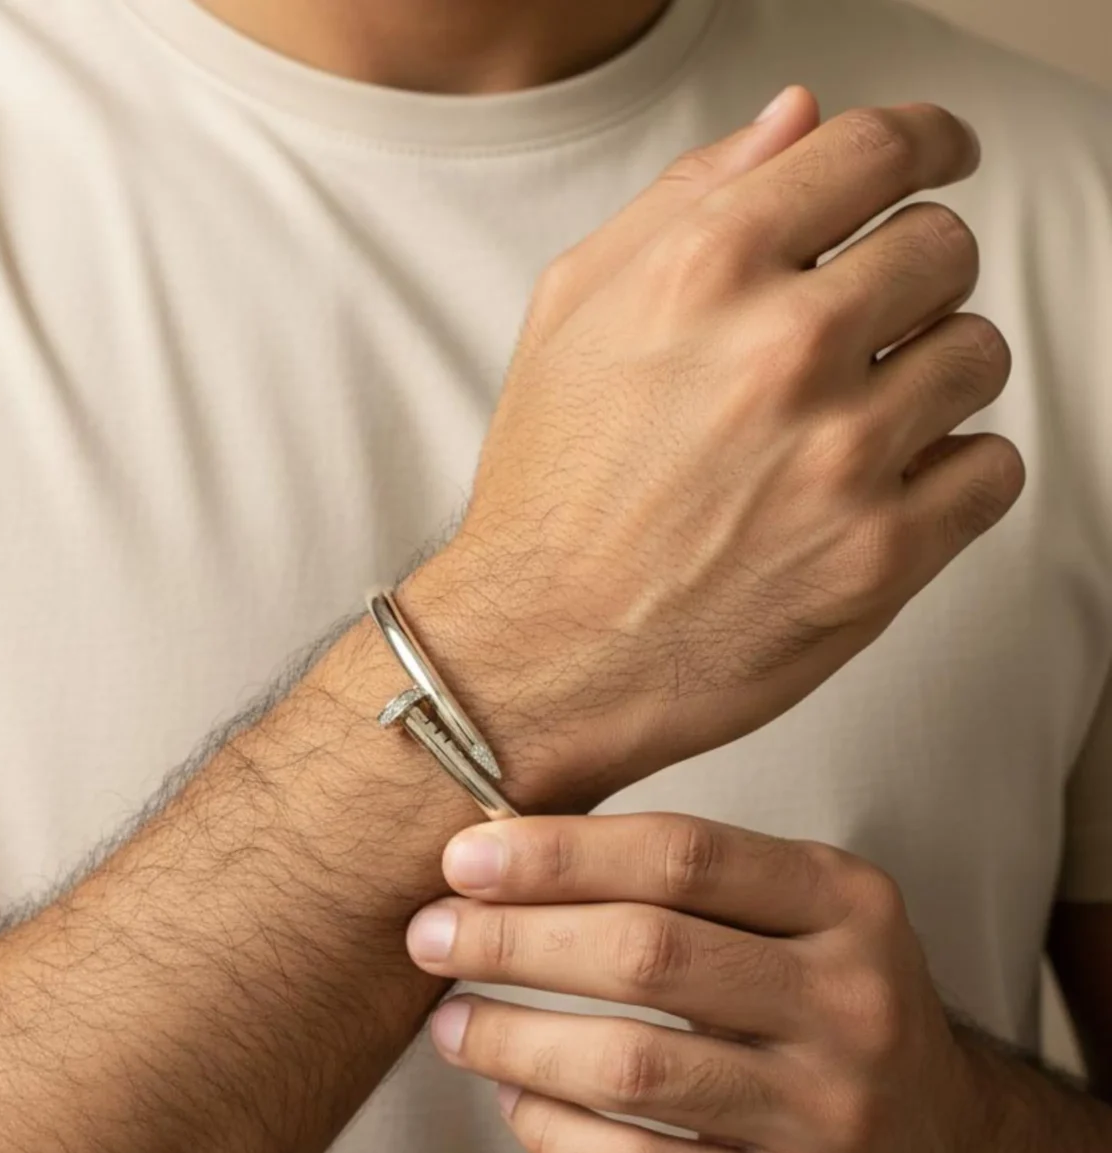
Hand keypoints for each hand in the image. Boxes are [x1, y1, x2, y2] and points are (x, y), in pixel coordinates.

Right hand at [403, 90, 1021, 810]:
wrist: (540, 651)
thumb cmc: (551, 491)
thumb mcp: (573, 315)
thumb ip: (686, 199)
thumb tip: (798, 120)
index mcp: (704, 269)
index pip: (878, 150)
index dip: (927, 141)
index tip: (942, 156)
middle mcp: (784, 349)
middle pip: (945, 247)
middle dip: (913, 277)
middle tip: (867, 327)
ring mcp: (843, 456)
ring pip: (979, 356)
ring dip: (931, 378)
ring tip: (856, 423)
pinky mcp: (882, 555)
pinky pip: (992, 470)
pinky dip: (952, 474)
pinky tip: (882, 490)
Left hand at [405, 813, 1026, 1152]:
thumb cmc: (839, 1009)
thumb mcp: (809, 916)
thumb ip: (693, 882)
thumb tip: (515, 856)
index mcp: (847, 903)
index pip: (681, 854)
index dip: (559, 853)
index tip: (466, 857)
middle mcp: (851, 1002)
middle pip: (647, 952)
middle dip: (514, 938)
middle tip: (432, 935)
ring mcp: (830, 1115)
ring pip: (633, 1067)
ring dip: (515, 1037)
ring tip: (452, 1022)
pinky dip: (554, 1132)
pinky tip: (514, 1098)